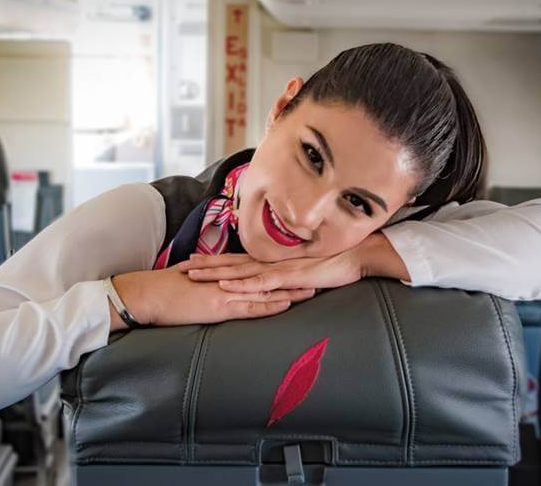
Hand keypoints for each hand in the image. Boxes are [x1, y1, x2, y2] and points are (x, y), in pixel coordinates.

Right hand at [109, 266, 314, 329]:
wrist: (147, 293)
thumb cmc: (164, 289)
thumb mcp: (193, 280)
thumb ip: (210, 279)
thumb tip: (218, 281)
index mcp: (224, 273)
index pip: (257, 269)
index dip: (280, 267)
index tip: (300, 265)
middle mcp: (230, 279)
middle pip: (268, 276)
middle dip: (293, 276)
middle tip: (319, 271)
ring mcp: (226, 292)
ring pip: (266, 290)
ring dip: (290, 289)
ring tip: (314, 288)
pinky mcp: (220, 306)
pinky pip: (250, 306)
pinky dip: (270, 305)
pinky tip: (287, 304)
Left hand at [177, 251, 363, 292]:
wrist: (358, 255)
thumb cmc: (337, 262)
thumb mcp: (309, 272)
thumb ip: (293, 277)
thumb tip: (282, 285)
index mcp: (276, 260)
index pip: (241, 260)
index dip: (219, 260)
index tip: (198, 260)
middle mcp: (273, 262)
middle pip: (234, 263)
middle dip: (207, 264)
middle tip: (183, 266)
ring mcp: (280, 268)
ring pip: (240, 271)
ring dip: (215, 272)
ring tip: (192, 274)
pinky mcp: (289, 277)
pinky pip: (261, 282)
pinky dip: (241, 283)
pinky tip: (225, 284)